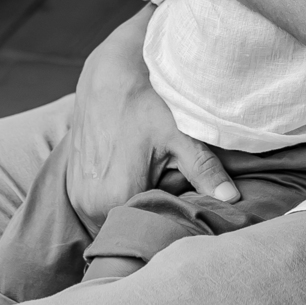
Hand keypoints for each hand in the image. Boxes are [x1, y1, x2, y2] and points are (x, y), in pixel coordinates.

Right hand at [65, 8, 238, 229]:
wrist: (108, 76)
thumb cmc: (146, 101)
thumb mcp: (180, 134)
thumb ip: (204, 170)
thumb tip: (231, 198)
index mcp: (115, 197)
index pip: (151, 227)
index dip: (172, 219)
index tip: (187, 205)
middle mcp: (90, 203)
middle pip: (133, 224)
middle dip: (155, 214)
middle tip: (173, 189)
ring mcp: (79, 196)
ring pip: (116, 217)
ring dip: (136, 207)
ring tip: (154, 180)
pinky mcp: (74, 186)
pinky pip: (101, 206)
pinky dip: (119, 197)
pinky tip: (135, 175)